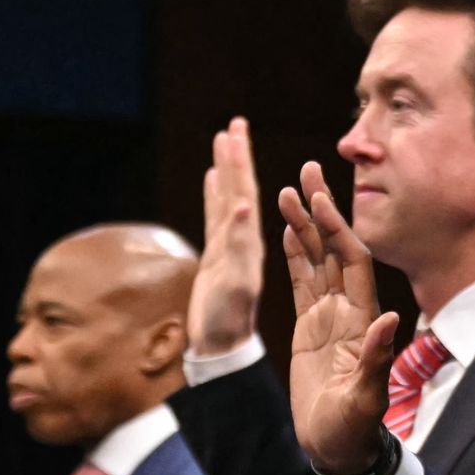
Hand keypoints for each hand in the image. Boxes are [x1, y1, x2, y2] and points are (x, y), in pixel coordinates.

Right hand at [189, 117, 264, 355]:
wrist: (221, 352)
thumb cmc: (230, 328)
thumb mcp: (238, 287)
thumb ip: (241, 249)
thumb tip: (247, 208)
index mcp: (262, 244)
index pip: (258, 196)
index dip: (247, 165)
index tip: (247, 137)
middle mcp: (252, 242)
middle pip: (249, 190)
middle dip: (241, 158)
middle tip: (236, 123)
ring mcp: (237, 248)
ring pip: (233, 199)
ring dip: (229, 169)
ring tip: (224, 137)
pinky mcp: (222, 258)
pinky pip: (219, 217)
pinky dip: (216, 195)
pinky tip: (212, 177)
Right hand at [279, 161, 399, 474]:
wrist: (339, 448)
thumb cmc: (354, 427)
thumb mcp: (366, 396)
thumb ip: (376, 358)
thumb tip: (390, 319)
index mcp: (361, 319)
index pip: (350, 260)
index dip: (336, 227)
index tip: (321, 196)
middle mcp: (347, 309)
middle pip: (332, 248)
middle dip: (320, 209)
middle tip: (307, 168)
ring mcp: (328, 316)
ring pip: (314, 259)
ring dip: (303, 225)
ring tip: (288, 188)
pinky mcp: (310, 328)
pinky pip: (301, 283)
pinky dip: (293, 255)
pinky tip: (285, 229)